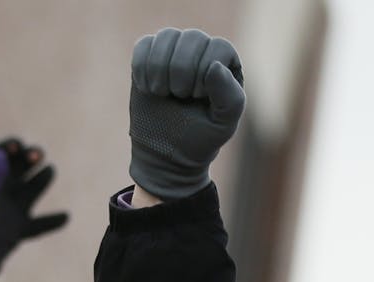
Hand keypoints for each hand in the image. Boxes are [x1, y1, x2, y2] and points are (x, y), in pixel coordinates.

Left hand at [0, 138, 68, 281]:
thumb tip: (2, 153)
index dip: (7, 148)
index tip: (18, 144)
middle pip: (15, 171)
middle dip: (28, 159)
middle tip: (39, 154)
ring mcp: (7, 212)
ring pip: (28, 192)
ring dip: (41, 180)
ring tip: (51, 170)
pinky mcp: (16, 231)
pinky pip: (37, 225)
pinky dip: (52, 222)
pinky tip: (66, 216)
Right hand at [128, 27, 244, 199]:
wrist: (165, 154)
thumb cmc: (198, 138)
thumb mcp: (223, 125)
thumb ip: (231, 98)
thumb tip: (215, 66)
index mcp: (226, 65)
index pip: (218, 47)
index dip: (204, 71)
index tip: (197, 97)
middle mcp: (202, 51)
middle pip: (193, 37)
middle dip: (182, 71)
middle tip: (179, 97)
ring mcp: (174, 51)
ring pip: (167, 36)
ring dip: (161, 70)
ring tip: (163, 94)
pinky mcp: (148, 56)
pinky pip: (143, 44)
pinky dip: (142, 69)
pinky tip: (149, 89)